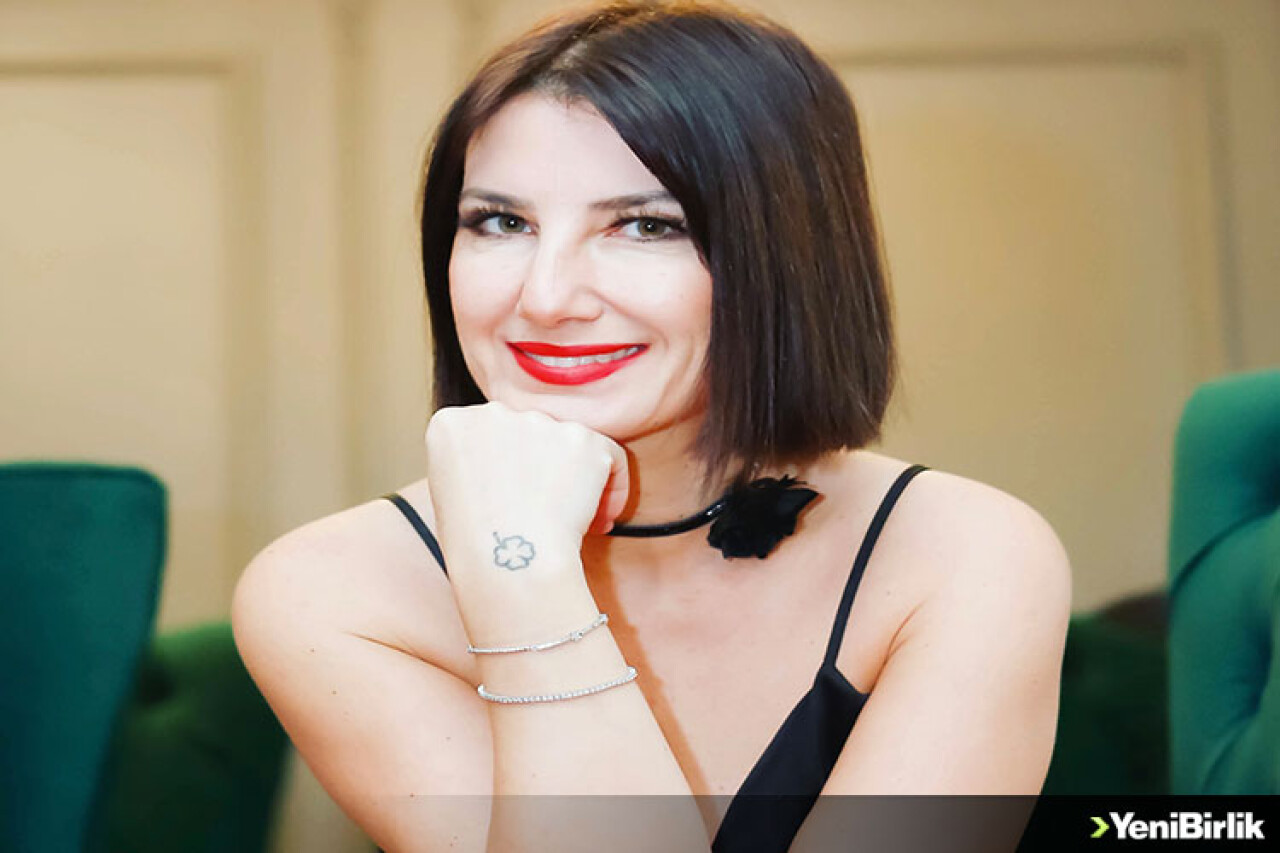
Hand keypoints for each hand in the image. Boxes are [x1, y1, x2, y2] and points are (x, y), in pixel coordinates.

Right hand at [424, 402, 629, 576]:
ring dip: (575, 479)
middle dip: (542, 468)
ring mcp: (541, 422)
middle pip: (529, 434)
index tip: (511, 500)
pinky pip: (608, 456)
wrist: (509, 562)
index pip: (487, 435)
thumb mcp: (450, 496)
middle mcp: (494, 412)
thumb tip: (508, 466)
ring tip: (573, 522)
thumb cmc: (476, 547)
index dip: (504, 468)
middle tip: (545, 512)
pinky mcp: (583, 439)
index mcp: (451, 425)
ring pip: (569, 444)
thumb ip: (475, 465)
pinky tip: (601, 519)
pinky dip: (612, 486)